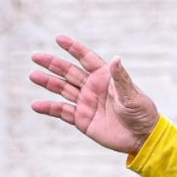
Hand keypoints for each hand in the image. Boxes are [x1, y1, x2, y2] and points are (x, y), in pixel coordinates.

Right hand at [30, 35, 158, 154]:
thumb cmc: (142, 113)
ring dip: (48, 82)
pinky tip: (36, 105)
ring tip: (33, 75)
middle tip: (36, 56)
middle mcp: (93, 88)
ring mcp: (86, 103)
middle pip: (69, 72)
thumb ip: (121, 78)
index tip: (59, 39)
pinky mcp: (82, 119)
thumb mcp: (132, 95)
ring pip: (63, 89)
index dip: (74, 48)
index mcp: (105, 78)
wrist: (143, 138)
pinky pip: (62, 112)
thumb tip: (116, 58)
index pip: (87, 59)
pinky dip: (49, 108)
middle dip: (53, 64)